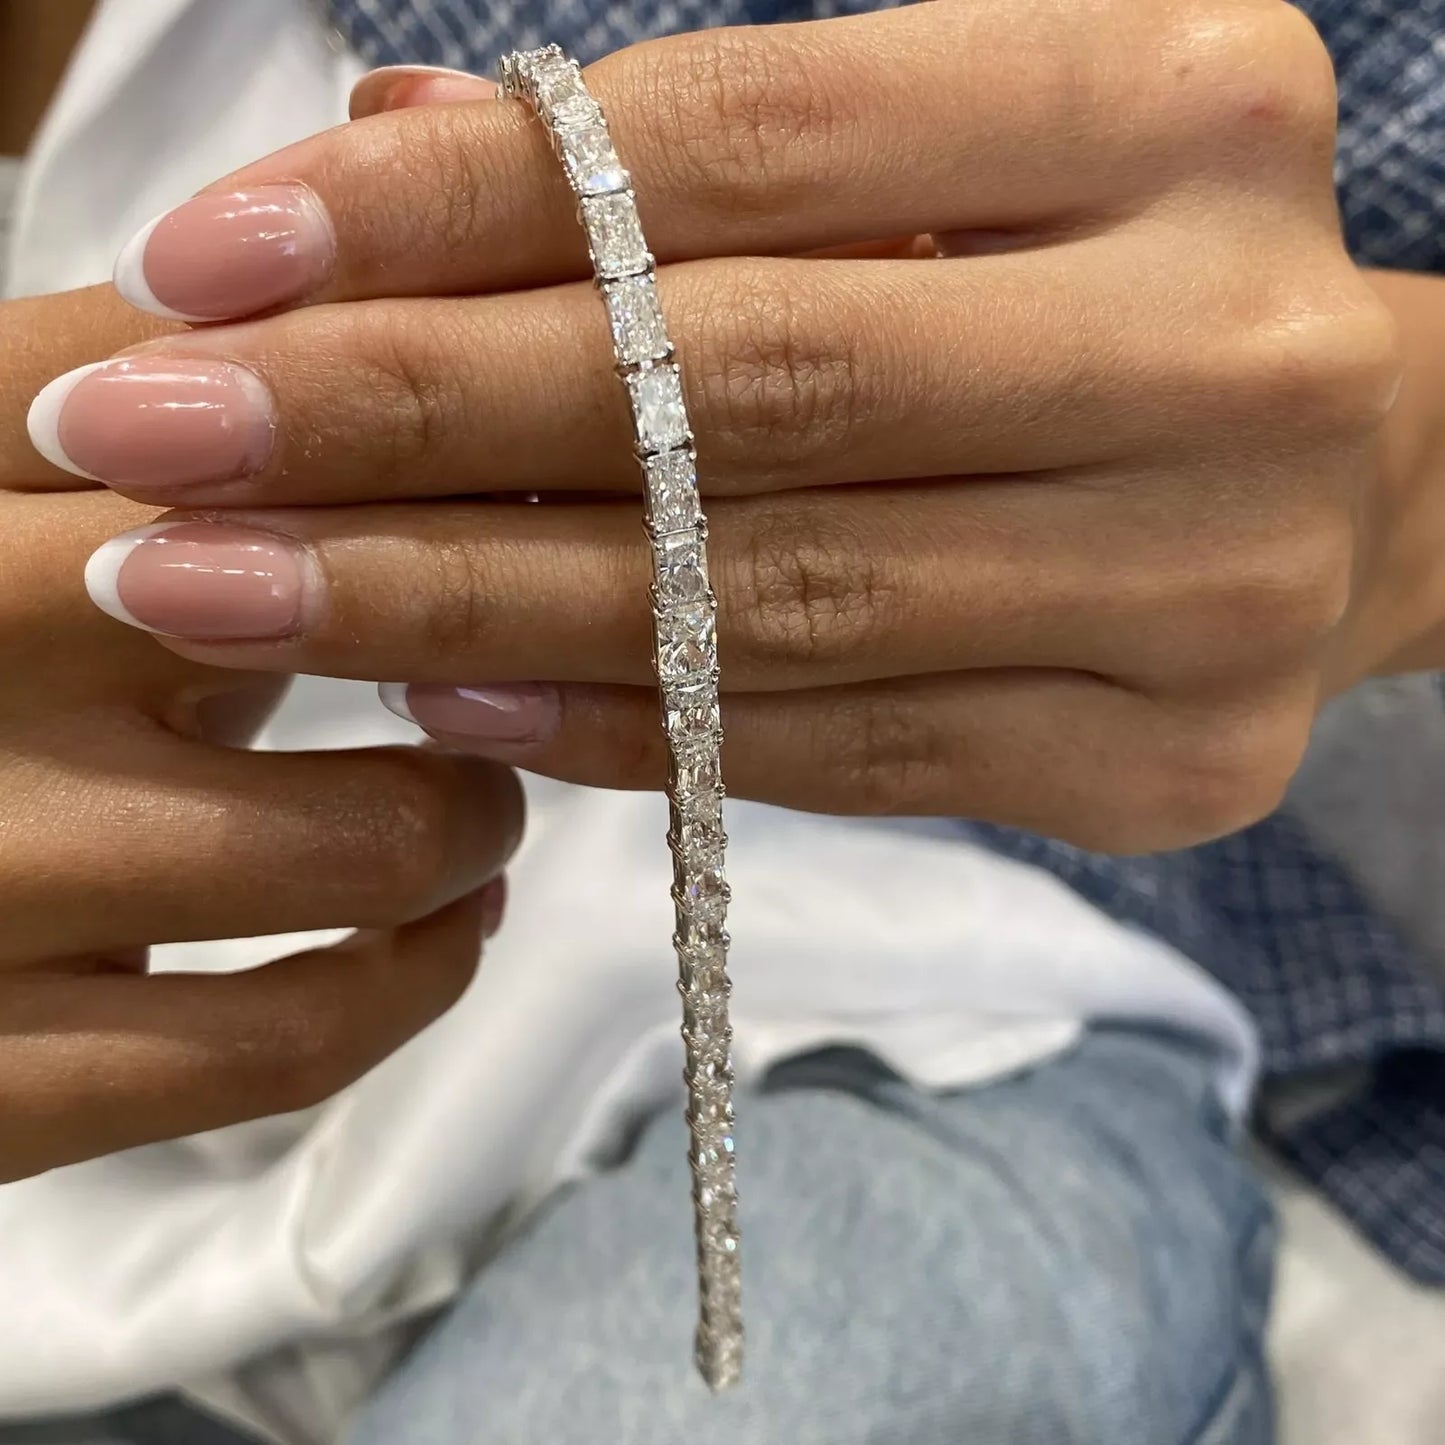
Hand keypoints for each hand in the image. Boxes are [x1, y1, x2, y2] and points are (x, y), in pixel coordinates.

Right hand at [0, 294, 522, 1181]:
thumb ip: (99, 426)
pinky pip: (294, 1039)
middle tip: (504, 642)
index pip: (234, 392)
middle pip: (354, 600)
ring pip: (372, 839)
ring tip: (478, 807)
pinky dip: (417, 976)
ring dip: (474, 819)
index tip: (499, 474)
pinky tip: (445, 930)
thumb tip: (349, 366)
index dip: (414, 431)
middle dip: (475, 615)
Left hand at [39, 0, 1398, 851]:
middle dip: (403, 424)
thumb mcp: (954, 172)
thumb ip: (701, 175)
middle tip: (150, 448)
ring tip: (238, 595)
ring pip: (769, 603)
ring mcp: (1212, 586)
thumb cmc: (1118, 289)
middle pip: (739, 393)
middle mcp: (1223, 351)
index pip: (752, 145)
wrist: (1360, 485)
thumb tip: (385, 157)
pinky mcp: (1168, 763)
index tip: (210, 266)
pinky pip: (842, 752)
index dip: (459, 212)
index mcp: (1176, 114)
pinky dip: (628, 725)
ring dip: (466, 602)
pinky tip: (450, 700)